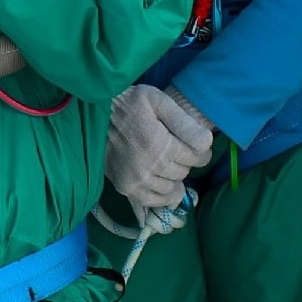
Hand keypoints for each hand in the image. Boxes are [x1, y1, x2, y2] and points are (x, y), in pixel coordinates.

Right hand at [107, 84, 215, 210]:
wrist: (94, 116)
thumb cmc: (129, 104)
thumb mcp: (158, 101)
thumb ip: (184, 121)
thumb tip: (206, 142)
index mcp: (160, 144)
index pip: (198, 157)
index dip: (201, 151)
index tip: (195, 145)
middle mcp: (150, 166)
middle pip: (185, 172)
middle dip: (186, 162)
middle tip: (177, 150)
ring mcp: (137, 180)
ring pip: (172, 188)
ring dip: (174, 177)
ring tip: (167, 163)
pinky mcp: (126, 187)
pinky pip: (154, 201)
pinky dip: (162, 195)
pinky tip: (162, 183)